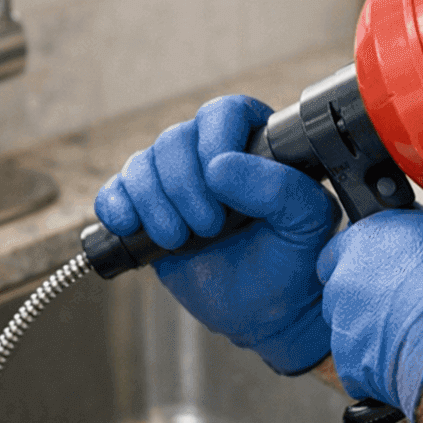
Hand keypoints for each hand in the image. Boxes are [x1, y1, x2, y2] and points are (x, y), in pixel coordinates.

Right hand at [94, 95, 338, 374]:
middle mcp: (210, 152)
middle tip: (208, 227)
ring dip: (153, 202)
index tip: (220, 185)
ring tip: (176, 239)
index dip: (215, 143)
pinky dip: (116, 206)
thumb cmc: (293, 259)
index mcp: (256, 142)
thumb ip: (279, 188)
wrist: (265, 310)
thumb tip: (218, 167)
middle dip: (184, 186)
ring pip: (142, 164)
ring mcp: (174, 180)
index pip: (225, 113)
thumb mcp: (307, 221)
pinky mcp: (146, 209)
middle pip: (175, 139)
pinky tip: (131, 226)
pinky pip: (115, 191)